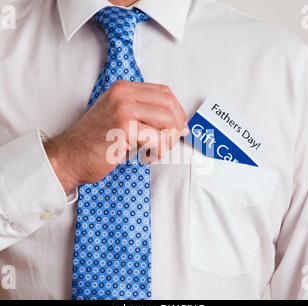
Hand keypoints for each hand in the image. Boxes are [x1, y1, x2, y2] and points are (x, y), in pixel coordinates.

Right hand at [44, 80, 188, 191]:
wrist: (69, 157)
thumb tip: (180, 125)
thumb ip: (146, 116)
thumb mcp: (119, 118)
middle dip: (175, 127)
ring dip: (168, 140)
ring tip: (155, 150)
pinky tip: (146, 156)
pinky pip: (157, 138)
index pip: (165, 93)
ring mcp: (123, 109)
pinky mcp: (123, 127)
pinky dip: (158, 151)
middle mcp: (124, 94)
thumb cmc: (94, 142)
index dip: (177, 112)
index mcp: (124, 89)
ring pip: (167, 120)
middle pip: (169, 104)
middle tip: (167, 143)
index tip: (177, 129)